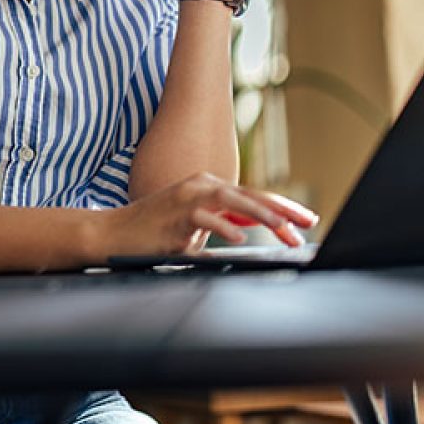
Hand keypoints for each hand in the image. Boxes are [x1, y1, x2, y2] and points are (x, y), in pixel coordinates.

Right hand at [102, 172, 317, 257]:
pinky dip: (222, 227)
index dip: (282, 207)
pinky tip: (239, 239)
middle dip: (282, 210)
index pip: (254, 196)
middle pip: (250, 195)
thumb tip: (249, 230)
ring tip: (283, 227)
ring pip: (231, 200)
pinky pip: (203, 217)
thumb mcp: (196, 228)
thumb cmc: (155, 232)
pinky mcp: (174, 212)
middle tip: (309, 222)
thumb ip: (221, 224)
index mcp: (209, 187)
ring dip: (260, 214)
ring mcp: (187, 195)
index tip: (307, 219)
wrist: (115, 232)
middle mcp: (202, 185)